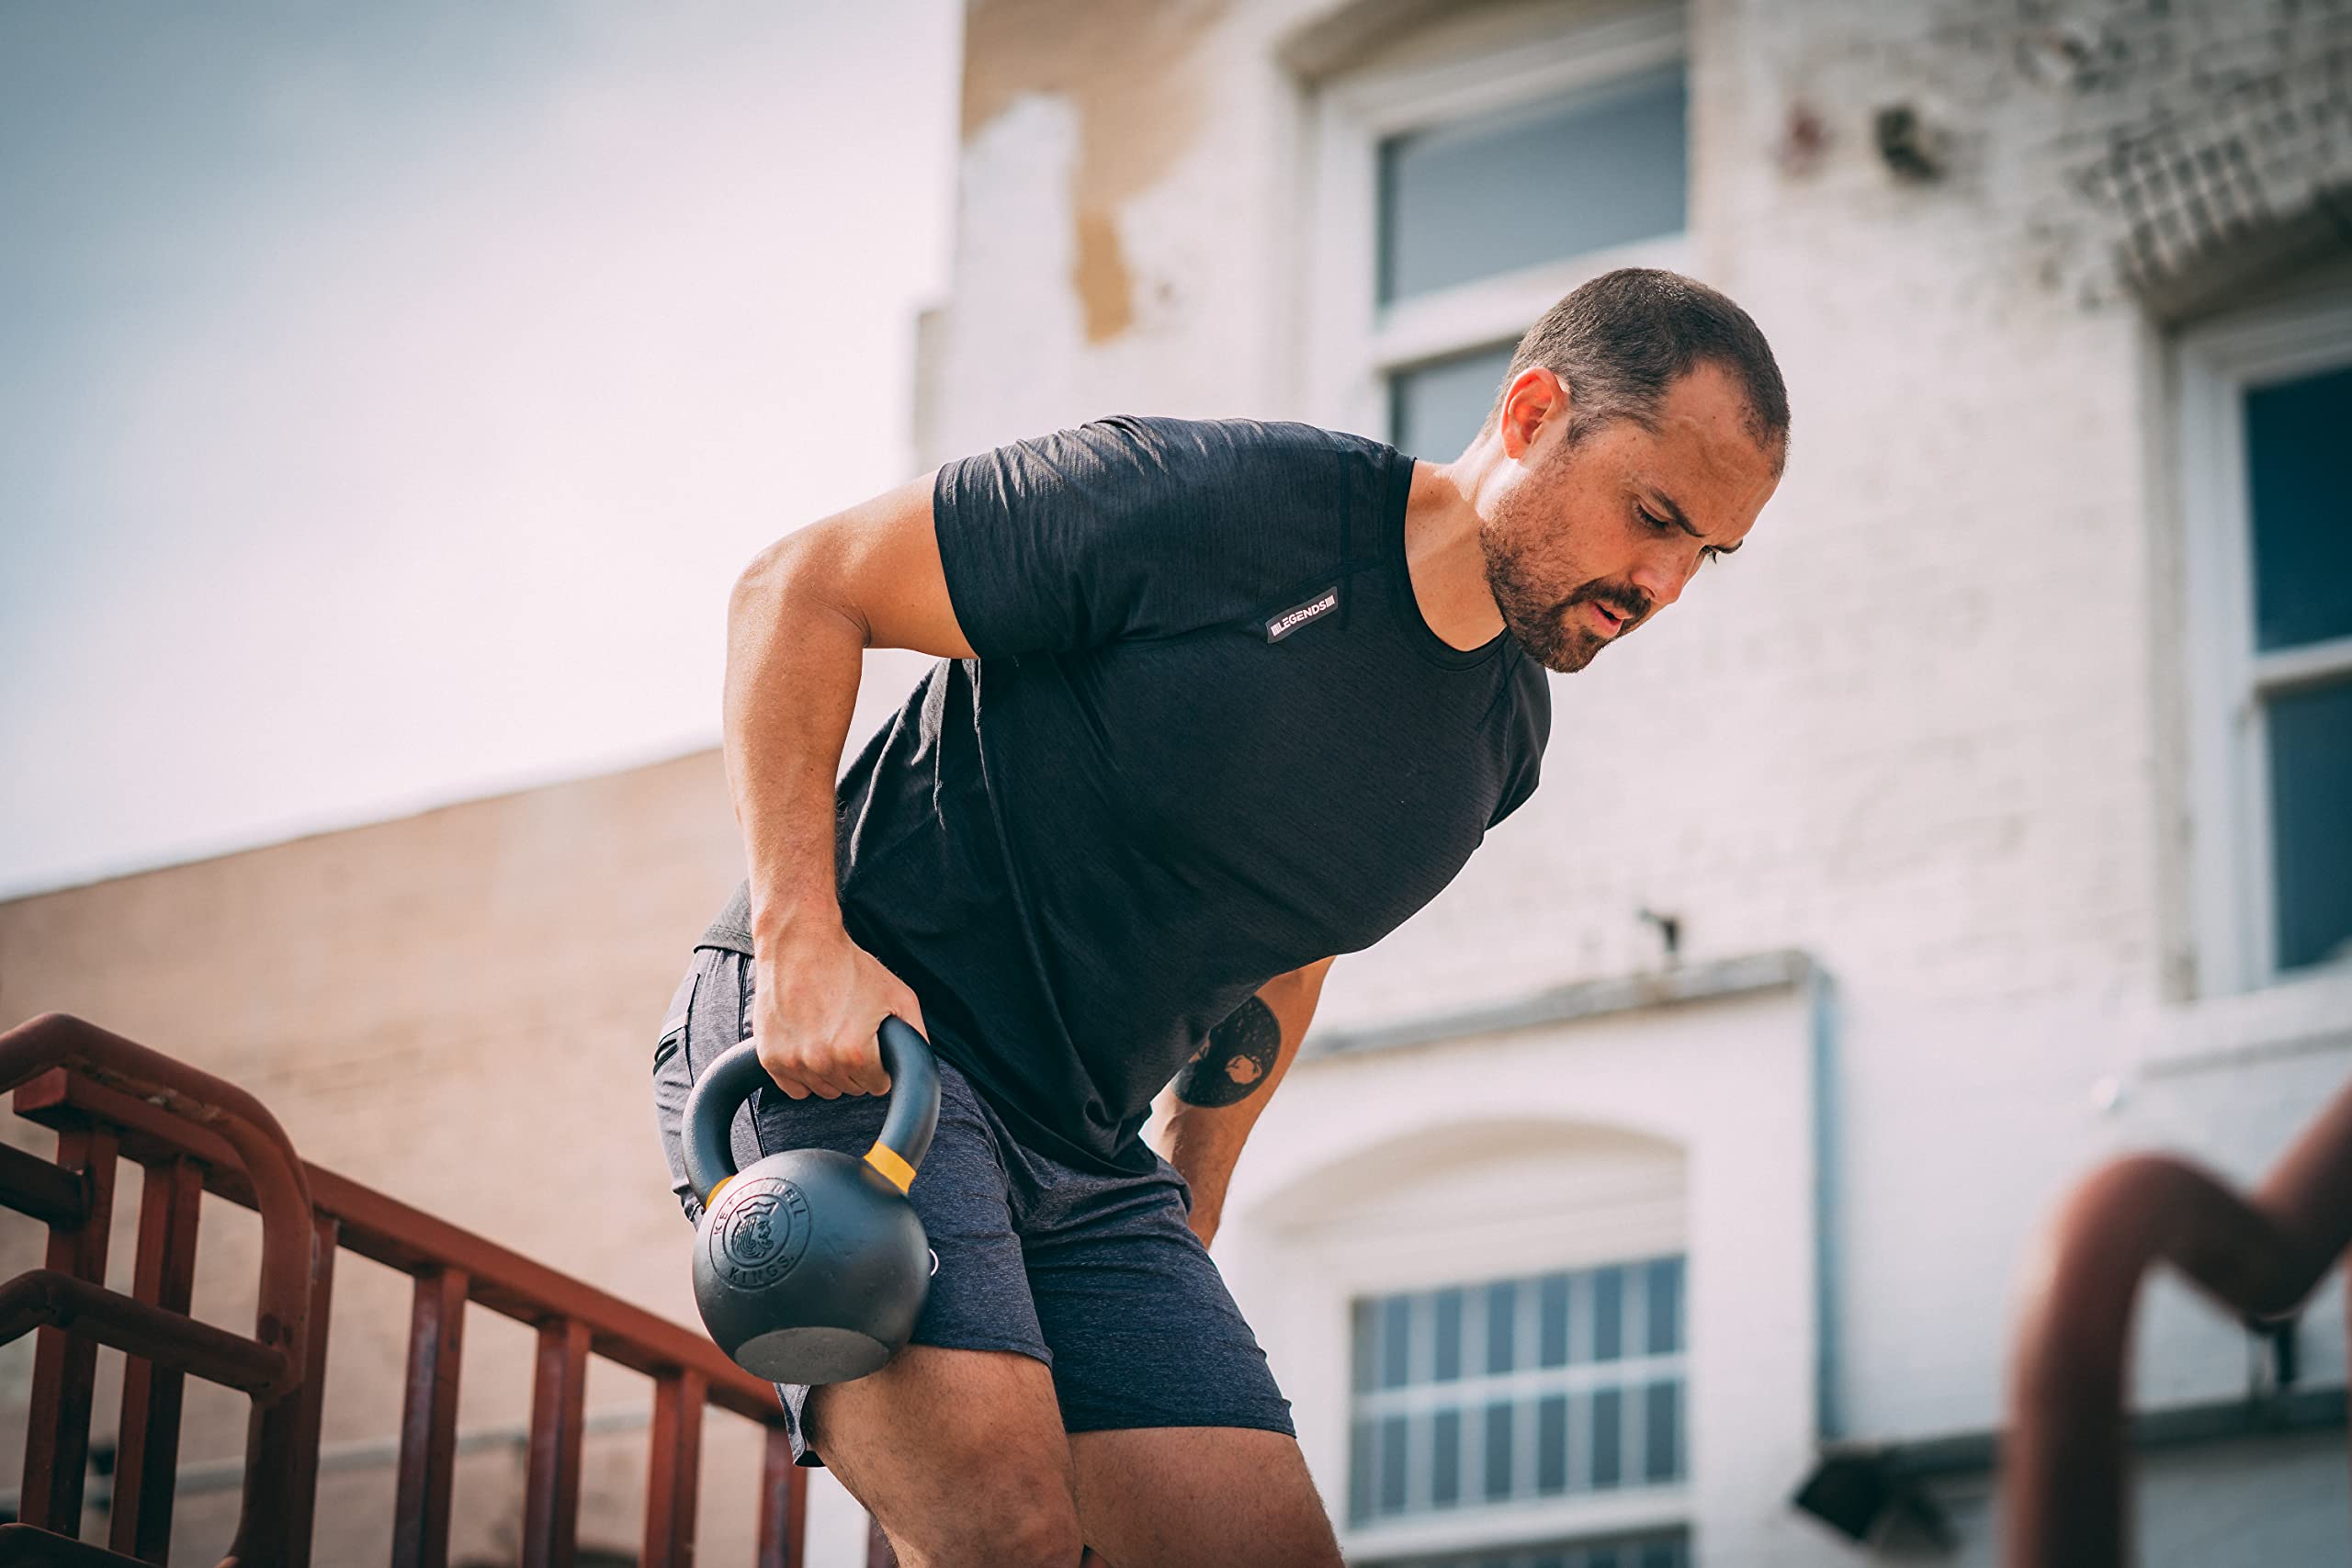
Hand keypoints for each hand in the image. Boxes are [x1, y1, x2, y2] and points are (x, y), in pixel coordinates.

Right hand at [750, 922, 926, 1099]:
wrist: (800, 942)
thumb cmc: (849, 966)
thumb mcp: (898, 996)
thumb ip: (916, 1036)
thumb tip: (919, 1067)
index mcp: (855, 1052)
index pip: (877, 1084)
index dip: (879, 1063)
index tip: (872, 1043)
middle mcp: (821, 1061)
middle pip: (850, 1089)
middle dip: (856, 1067)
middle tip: (850, 1032)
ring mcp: (792, 1061)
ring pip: (823, 1090)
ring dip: (830, 1071)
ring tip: (829, 1035)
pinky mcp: (770, 1057)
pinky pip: (794, 1089)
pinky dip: (803, 1074)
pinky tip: (809, 1045)